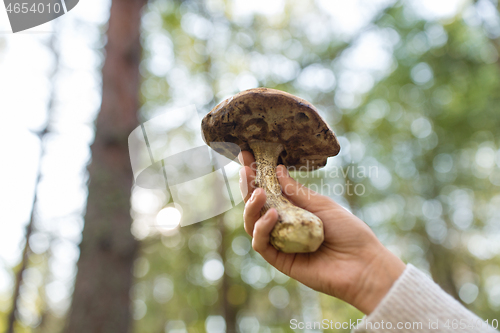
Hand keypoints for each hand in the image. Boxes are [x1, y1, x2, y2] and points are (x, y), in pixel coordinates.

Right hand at [238, 151, 405, 314]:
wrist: (363, 264)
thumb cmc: (348, 231)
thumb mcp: (321, 204)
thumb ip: (295, 191)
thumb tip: (276, 169)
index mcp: (293, 210)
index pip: (269, 191)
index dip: (256, 174)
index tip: (247, 154)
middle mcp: (283, 226)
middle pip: (256, 206)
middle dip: (248, 187)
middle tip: (245, 169)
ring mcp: (280, 243)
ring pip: (252, 225)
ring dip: (251, 207)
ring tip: (259, 193)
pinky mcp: (280, 260)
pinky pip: (261, 244)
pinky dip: (262, 229)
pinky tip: (272, 216)